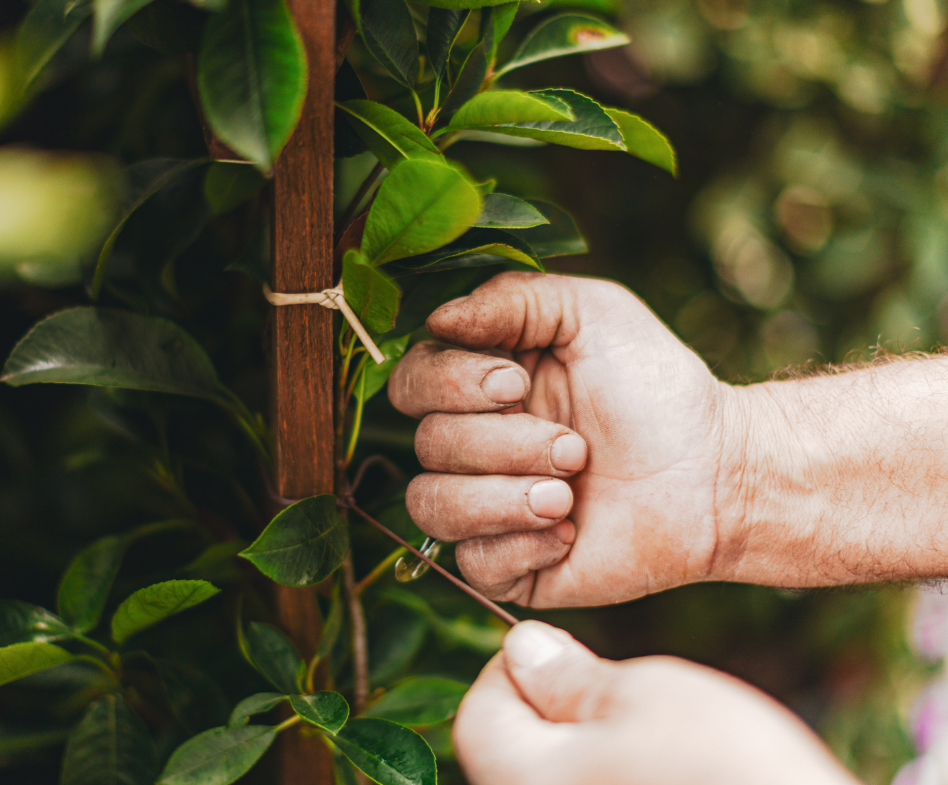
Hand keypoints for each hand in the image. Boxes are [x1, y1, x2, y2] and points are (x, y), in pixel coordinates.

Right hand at [388, 271, 736, 606]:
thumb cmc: (655, 386)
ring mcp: (488, 508)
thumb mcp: (592, 313)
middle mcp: (475, 446)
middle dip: (504, 444)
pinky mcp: (510, 565)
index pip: (412, 382)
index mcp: (482, 386)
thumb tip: (436, 320)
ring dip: (503, 497)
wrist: (715, 472)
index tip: (517, 384)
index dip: (450, 384)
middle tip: (576, 447)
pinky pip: (471, 564)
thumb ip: (512, 299)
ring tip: (569, 493)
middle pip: (426, 444)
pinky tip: (571, 532)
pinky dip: (520, 544)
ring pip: (431, 507)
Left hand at [454, 621, 858, 784]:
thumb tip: (523, 648)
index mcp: (531, 781)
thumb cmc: (725, 769)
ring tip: (645, 728)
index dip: (512, 671)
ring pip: (554, 773)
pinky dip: (605, 769)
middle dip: (550, 706)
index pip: (477, 718)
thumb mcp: (646, 696)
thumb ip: (568, 676)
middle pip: (511, 752)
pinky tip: (660, 764)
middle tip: (610, 688)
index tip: (558, 653)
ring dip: (580, 739)